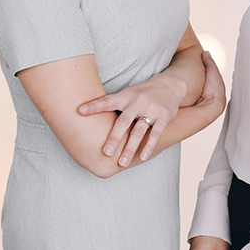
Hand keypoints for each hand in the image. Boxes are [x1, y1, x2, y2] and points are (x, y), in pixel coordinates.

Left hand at [79, 51, 224, 166]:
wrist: (170, 85)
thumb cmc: (141, 94)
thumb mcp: (127, 94)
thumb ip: (112, 105)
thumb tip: (85, 115)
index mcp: (125, 96)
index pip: (106, 101)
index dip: (93, 106)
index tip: (80, 111)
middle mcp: (137, 102)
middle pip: (123, 121)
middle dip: (114, 138)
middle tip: (105, 153)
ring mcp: (151, 109)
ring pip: (139, 131)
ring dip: (130, 148)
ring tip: (122, 163)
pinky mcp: (164, 116)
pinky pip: (156, 134)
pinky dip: (148, 146)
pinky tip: (142, 157)